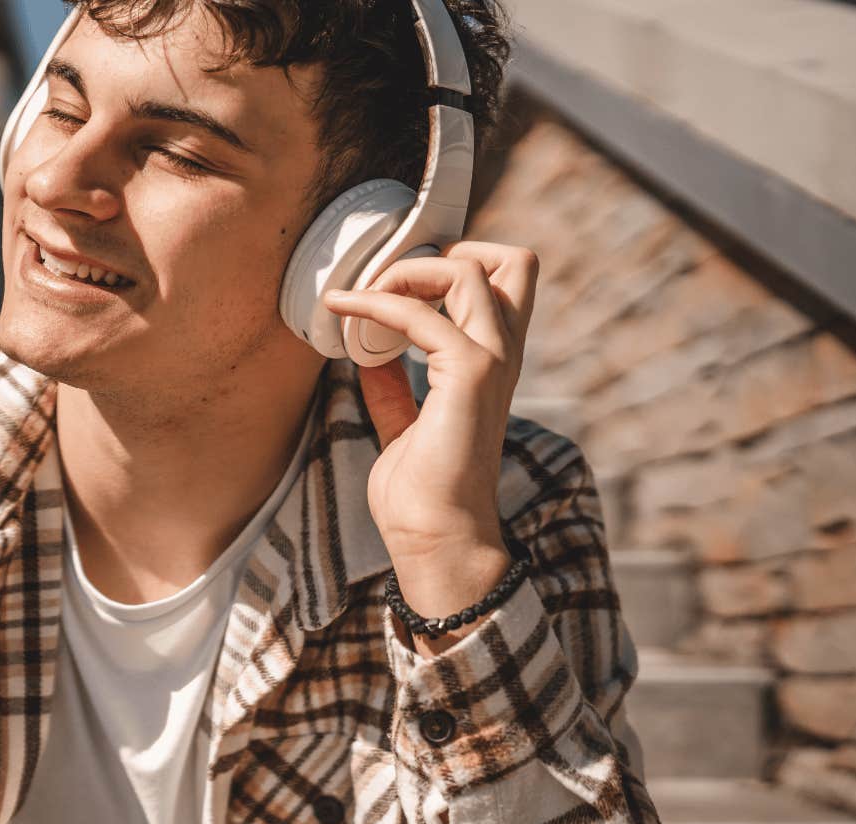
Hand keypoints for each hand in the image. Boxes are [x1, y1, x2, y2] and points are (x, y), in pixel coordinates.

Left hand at [321, 241, 539, 559]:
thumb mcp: (403, 428)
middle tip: (394, 281)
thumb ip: (393, 391)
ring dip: (407, 271)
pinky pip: (422, 313)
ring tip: (364, 296)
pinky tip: (342, 312)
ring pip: (471, 270)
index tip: (393, 289)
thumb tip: (369, 360)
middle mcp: (503, 354)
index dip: (454, 267)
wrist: (436, 541)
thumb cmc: (423, 496)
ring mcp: (491, 361)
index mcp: (494, 364)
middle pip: (512, 261)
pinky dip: (375, 303)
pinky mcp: (469, 374)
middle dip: (451, 251)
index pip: (503, 284)